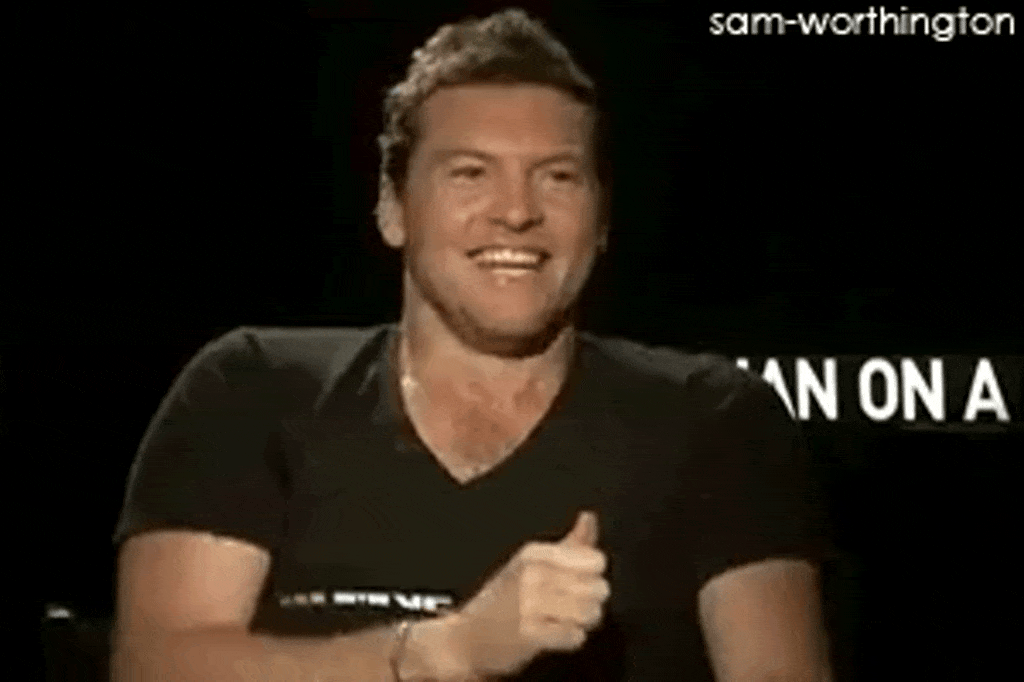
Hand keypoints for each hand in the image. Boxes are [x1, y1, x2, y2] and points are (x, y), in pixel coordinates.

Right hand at [446, 511, 610, 677]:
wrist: (464, 639)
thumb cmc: (502, 600)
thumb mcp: (531, 563)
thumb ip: (568, 544)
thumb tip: (589, 517)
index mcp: (534, 553)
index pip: (595, 560)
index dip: (592, 575)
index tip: (576, 582)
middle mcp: (532, 574)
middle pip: (598, 587)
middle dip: (591, 601)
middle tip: (570, 606)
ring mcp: (530, 604)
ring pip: (590, 612)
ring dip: (582, 622)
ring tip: (562, 620)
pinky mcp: (530, 635)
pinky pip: (575, 636)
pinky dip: (570, 639)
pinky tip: (553, 635)